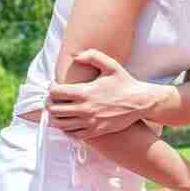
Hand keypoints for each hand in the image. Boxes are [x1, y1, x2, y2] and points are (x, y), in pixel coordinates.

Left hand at [46, 49, 164, 139]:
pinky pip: (72, 134)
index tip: (54, 85)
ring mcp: (89, 122)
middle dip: (50, 103)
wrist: (139, 103)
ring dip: (55, 117)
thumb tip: (75, 56)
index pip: (56, 92)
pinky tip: (70, 121)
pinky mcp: (95, 131)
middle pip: (54, 110)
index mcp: (85, 92)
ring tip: (59, 110)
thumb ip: (93, 56)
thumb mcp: (111, 65)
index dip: (51, 88)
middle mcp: (84, 109)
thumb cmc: (124, 83)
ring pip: (60, 124)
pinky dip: (66, 129)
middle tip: (53, 99)